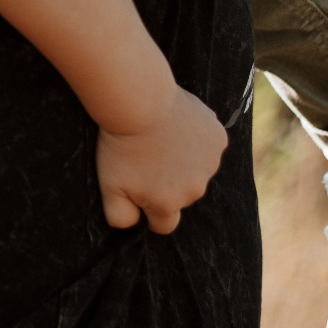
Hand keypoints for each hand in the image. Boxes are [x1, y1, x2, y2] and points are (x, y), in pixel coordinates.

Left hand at [96, 83, 228, 233]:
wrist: (140, 103)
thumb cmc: (121, 145)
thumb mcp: (109, 187)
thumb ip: (120, 216)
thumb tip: (133, 224)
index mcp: (169, 205)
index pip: (164, 224)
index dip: (151, 208)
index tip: (142, 188)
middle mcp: (195, 190)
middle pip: (183, 194)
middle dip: (169, 181)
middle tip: (149, 156)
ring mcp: (210, 164)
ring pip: (198, 169)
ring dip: (185, 159)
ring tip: (163, 137)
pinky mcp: (218, 139)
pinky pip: (209, 144)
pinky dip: (198, 136)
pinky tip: (179, 124)